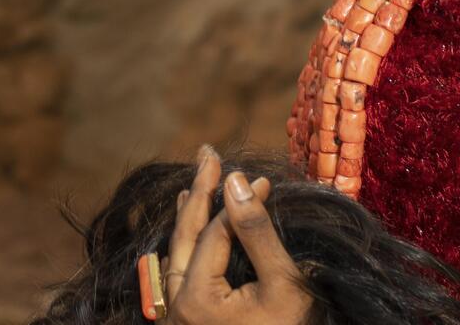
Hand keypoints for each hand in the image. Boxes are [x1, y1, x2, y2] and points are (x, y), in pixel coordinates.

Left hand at [163, 147, 312, 324]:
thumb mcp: (283, 286)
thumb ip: (257, 233)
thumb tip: (238, 180)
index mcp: (196, 299)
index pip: (216, 234)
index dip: (239, 202)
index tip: (263, 177)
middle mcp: (176, 308)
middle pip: (186, 237)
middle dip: (199, 193)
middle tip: (208, 153)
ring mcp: (176, 320)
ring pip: (177, 257)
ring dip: (188, 220)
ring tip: (191, 189)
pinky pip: (178, 277)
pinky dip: (186, 249)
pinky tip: (187, 236)